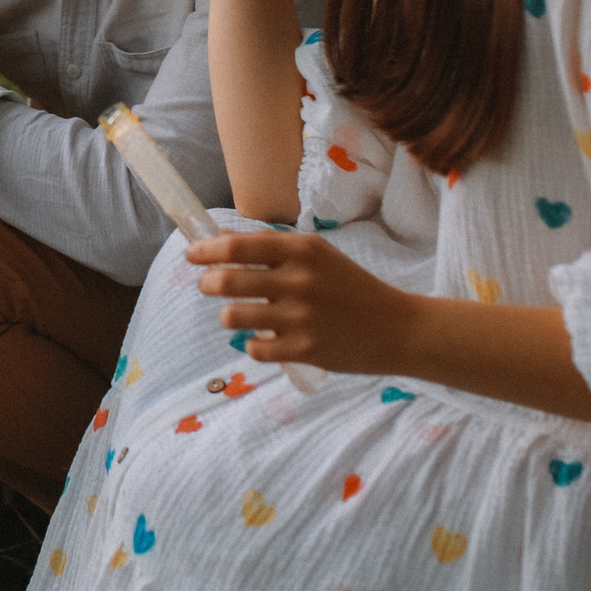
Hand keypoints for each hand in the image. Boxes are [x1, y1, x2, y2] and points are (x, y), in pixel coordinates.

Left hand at [185, 229, 421, 374]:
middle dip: (208, 283)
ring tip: (238, 315)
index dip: (206, 250)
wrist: (398, 328)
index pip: (238, 246)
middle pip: (226, 280)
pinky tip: (264, 340)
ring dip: (229, 316)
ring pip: (233, 317)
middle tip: (209, 285)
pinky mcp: (304, 350)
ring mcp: (300, 317)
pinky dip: (252, 345)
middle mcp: (298, 280)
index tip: (191, 255)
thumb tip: (221, 240)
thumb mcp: (319, 256)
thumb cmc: (352, 288)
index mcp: (302, 250)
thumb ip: (273, 248)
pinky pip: (254, 349)